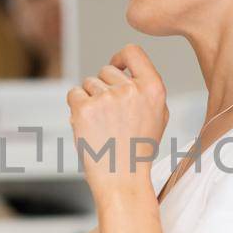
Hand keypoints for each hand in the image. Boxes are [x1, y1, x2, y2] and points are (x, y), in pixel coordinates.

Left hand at [67, 44, 168, 196]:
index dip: (120, 57)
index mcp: (153, 88)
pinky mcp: (85, 109)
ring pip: (88, 83)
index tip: (115, 66)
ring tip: (102, 126)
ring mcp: (107, 98)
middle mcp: (131, 89)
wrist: (122, 180)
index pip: (134, 52)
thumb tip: (127, 69)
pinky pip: (73, 93)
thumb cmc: (138, 152)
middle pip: (106, 70)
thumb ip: (147, 90)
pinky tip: (88, 126)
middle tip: (110, 116)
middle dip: (104, 88)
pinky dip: (76, 107)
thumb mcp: (158, 117)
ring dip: (90, 100)